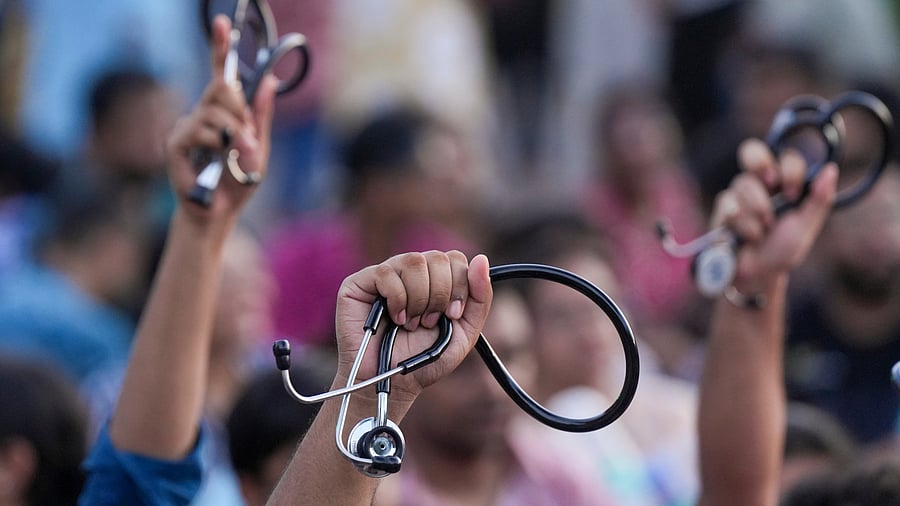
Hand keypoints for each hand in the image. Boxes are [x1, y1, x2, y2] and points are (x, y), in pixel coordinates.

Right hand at [166, 14, 275, 221]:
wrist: (221, 212)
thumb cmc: (238, 182)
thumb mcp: (259, 148)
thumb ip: (261, 116)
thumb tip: (269, 80)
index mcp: (224, 114)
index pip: (222, 75)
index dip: (221, 48)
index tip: (222, 23)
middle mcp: (202, 115)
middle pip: (220, 88)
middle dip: (239, 110)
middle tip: (246, 137)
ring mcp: (187, 127)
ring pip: (213, 111)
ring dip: (233, 134)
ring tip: (235, 156)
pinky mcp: (175, 143)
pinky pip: (200, 131)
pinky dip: (215, 146)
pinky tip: (213, 162)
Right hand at [334, 251, 492, 403]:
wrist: (393, 383)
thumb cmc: (425, 359)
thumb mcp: (464, 332)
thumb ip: (480, 298)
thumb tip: (481, 259)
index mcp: (435, 278)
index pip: (455, 258)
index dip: (459, 286)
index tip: (452, 315)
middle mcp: (410, 272)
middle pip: (437, 257)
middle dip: (439, 295)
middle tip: (429, 322)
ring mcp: (385, 274)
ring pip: (414, 261)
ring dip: (418, 299)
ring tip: (411, 323)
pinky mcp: (359, 282)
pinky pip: (386, 272)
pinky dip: (397, 300)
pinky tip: (394, 319)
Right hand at [713, 139, 837, 288]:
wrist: (756, 275)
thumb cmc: (782, 251)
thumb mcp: (806, 226)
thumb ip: (819, 199)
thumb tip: (831, 169)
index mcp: (785, 184)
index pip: (786, 157)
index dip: (790, 172)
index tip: (793, 195)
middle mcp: (760, 184)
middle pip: (751, 150)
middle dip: (759, 164)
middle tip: (769, 184)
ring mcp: (739, 195)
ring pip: (743, 184)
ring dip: (756, 212)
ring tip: (761, 232)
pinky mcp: (722, 209)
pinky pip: (728, 204)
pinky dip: (741, 225)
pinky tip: (745, 237)